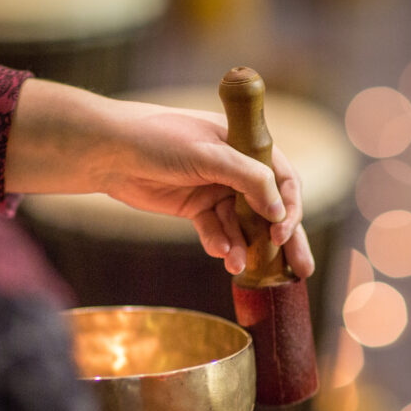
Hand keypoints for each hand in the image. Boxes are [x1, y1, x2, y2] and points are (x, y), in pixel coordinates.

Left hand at [5, 79, 314, 277]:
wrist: (109, 152)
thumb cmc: (158, 139)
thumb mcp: (208, 154)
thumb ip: (248, 179)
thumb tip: (279, 211)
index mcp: (246, 145)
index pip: (283, 179)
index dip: (288, 208)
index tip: (282, 233)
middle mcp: (237, 169)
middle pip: (271, 209)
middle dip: (285, 241)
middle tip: (301, 271)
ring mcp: (217, 190)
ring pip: (243, 226)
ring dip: (245, 247)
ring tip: (239, 267)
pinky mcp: (197, 209)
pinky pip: (218, 232)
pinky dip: (221, 245)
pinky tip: (221, 256)